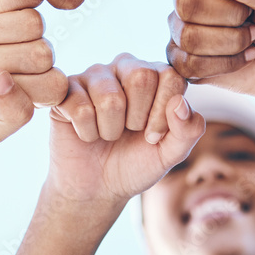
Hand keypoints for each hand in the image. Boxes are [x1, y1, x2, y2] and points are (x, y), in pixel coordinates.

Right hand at [46, 55, 204, 206]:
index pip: (171, 76)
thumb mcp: (169, 154)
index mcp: (156, 75)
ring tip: (106, 135)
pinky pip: (81, 108)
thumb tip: (181, 103)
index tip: (153, 136)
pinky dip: (87, 133)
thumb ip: (188, 131)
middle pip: (141, 76)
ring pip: (110, 97)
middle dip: (137, 119)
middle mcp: (125, 67)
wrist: (97, 188)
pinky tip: (86, 134)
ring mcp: (94, 75)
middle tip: (128, 132)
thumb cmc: (135, 163)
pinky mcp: (66, 90)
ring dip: (110, 130)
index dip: (163, 114)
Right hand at [167, 0, 254, 108]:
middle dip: (230, 16)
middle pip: (186, 2)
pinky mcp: (183, 61)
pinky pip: (188, 64)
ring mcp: (182, 28)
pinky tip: (242, 58)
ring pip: (189, 36)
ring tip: (250, 38)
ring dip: (232, 43)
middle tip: (251, 19)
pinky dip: (226, 64)